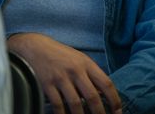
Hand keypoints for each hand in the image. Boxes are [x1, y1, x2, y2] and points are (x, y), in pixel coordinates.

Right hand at [7, 33, 121, 113]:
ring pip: (75, 103)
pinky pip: (57, 104)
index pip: (106, 83)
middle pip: (92, 96)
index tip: (118, 110)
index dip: (114, 99)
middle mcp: (76, 71)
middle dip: (99, 112)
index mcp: (87, 64)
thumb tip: (104, 94)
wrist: (37, 48)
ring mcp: (61, 78)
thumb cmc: (62, 56)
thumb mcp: (81, 60)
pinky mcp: (46, 85)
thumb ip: (91, 75)